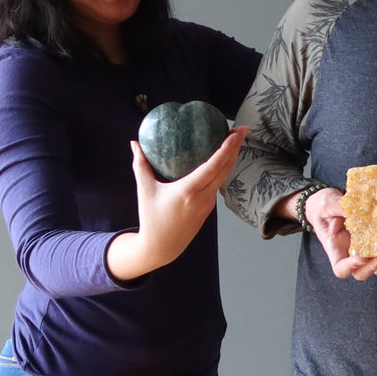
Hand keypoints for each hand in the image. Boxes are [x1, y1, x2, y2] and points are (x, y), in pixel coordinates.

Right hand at [107, 127, 246, 280]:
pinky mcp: (209, 207)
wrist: (162, 247)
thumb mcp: (145, 190)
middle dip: (237, 147)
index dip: (226, 149)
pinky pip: (218, 183)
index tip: (234, 133)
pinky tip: (222, 157)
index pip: (213, 166)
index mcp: (189, 191)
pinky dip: (223, 168)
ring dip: (232, 157)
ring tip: (234, 138)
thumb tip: (134, 143)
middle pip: (226, 168)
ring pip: (225, 176)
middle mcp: (203, 197)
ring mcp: (209, 203)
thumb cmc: (151, 218)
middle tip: (242, 128)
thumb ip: (141, 165)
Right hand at [302, 187, 376, 280]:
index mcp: (334, 248)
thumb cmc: (322, 205)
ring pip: (374, 268)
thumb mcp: (327, 203)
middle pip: (360, 273)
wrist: (327, 203)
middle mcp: (348, 254)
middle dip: (373, 267)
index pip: (340, 268)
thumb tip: (354, 209)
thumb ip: (339, 207)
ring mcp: (360, 251)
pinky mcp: (371, 243)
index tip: (361, 256)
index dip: (351, 267)